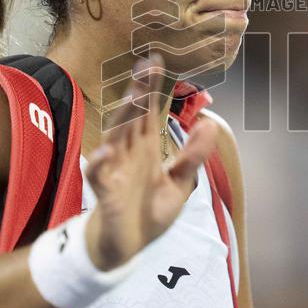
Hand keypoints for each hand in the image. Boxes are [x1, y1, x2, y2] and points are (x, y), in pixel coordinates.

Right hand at [82, 53, 217, 269]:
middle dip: (138, 92)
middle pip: (132, 117)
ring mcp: (114, 170)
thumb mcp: (179, 184)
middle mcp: (128, 153)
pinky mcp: (105, 194)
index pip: (149, 111)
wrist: (127, 248)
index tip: (157, 60)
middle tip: (145, 67)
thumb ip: (192, 156)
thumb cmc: (148, 212)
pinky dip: (99, 164)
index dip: (152, 87)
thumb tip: (210, 125)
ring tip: (133, 96)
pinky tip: (105, 152)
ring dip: (123, 117)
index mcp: (145, 147)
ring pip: (116, 138)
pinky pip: (97, 176)